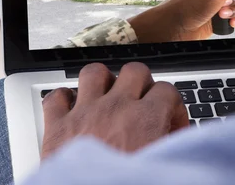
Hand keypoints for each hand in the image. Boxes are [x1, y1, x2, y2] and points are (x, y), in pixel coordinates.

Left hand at [41, 62, 187, 158]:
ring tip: (107, 98)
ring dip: (103, 82)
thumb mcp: (159, 163)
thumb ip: (169, 144)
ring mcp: (84, 114)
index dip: (173, 107)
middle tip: (142, 104)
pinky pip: (56, 97)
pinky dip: (64, 99)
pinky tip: (73, 109)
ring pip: (95, 73)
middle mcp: (115, 109)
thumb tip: (177, 141)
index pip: (167, 90)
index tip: (170, 124)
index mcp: (145, 120)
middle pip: (134, 71)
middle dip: (141, 84)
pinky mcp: (57, 128)